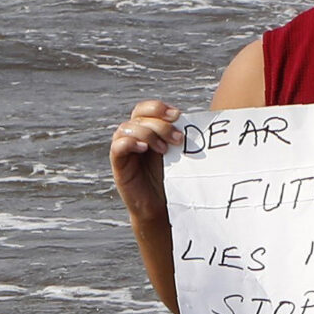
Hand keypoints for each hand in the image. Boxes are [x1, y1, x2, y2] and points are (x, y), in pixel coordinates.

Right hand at [109, 100, 182, 224]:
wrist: (161, 207)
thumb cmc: (171, 179)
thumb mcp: (177, 154)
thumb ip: (179, 136)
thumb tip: (196, 121)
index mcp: (146, 129)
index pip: (145, 108)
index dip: (159, 107)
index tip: (178, 116)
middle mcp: (132, 135)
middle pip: (139, 116)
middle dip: (160, 124)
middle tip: (178, 139)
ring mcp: (124, 148)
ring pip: (128, 128)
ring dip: (148, 134)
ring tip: (164, 150)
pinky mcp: (118, 164)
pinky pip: (118, 146)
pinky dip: (130, 143)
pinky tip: (144, 148)